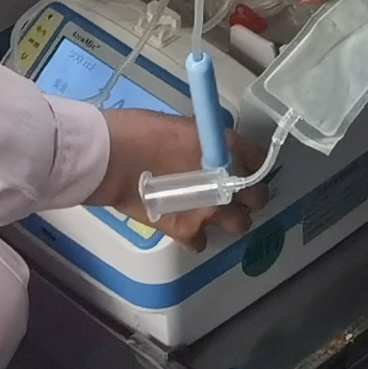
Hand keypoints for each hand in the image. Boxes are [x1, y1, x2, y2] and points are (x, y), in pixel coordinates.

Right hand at [91, 104, 253, 246]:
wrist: (110, 157)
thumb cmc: (137, 131)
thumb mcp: (177, 126)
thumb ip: (199, 142)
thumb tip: (202, 152)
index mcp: (224, 146)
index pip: (257, 158)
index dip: (254, 164)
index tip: (247, 167)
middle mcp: (225, 181)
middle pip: (256, 198)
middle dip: (247, 197)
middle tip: (232, 194)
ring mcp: (208, 209)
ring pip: (238, 224)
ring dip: (228, 219)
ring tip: (211, 212)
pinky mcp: (185, 230)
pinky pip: (201, 242)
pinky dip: (195, 236)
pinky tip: (185, 226)